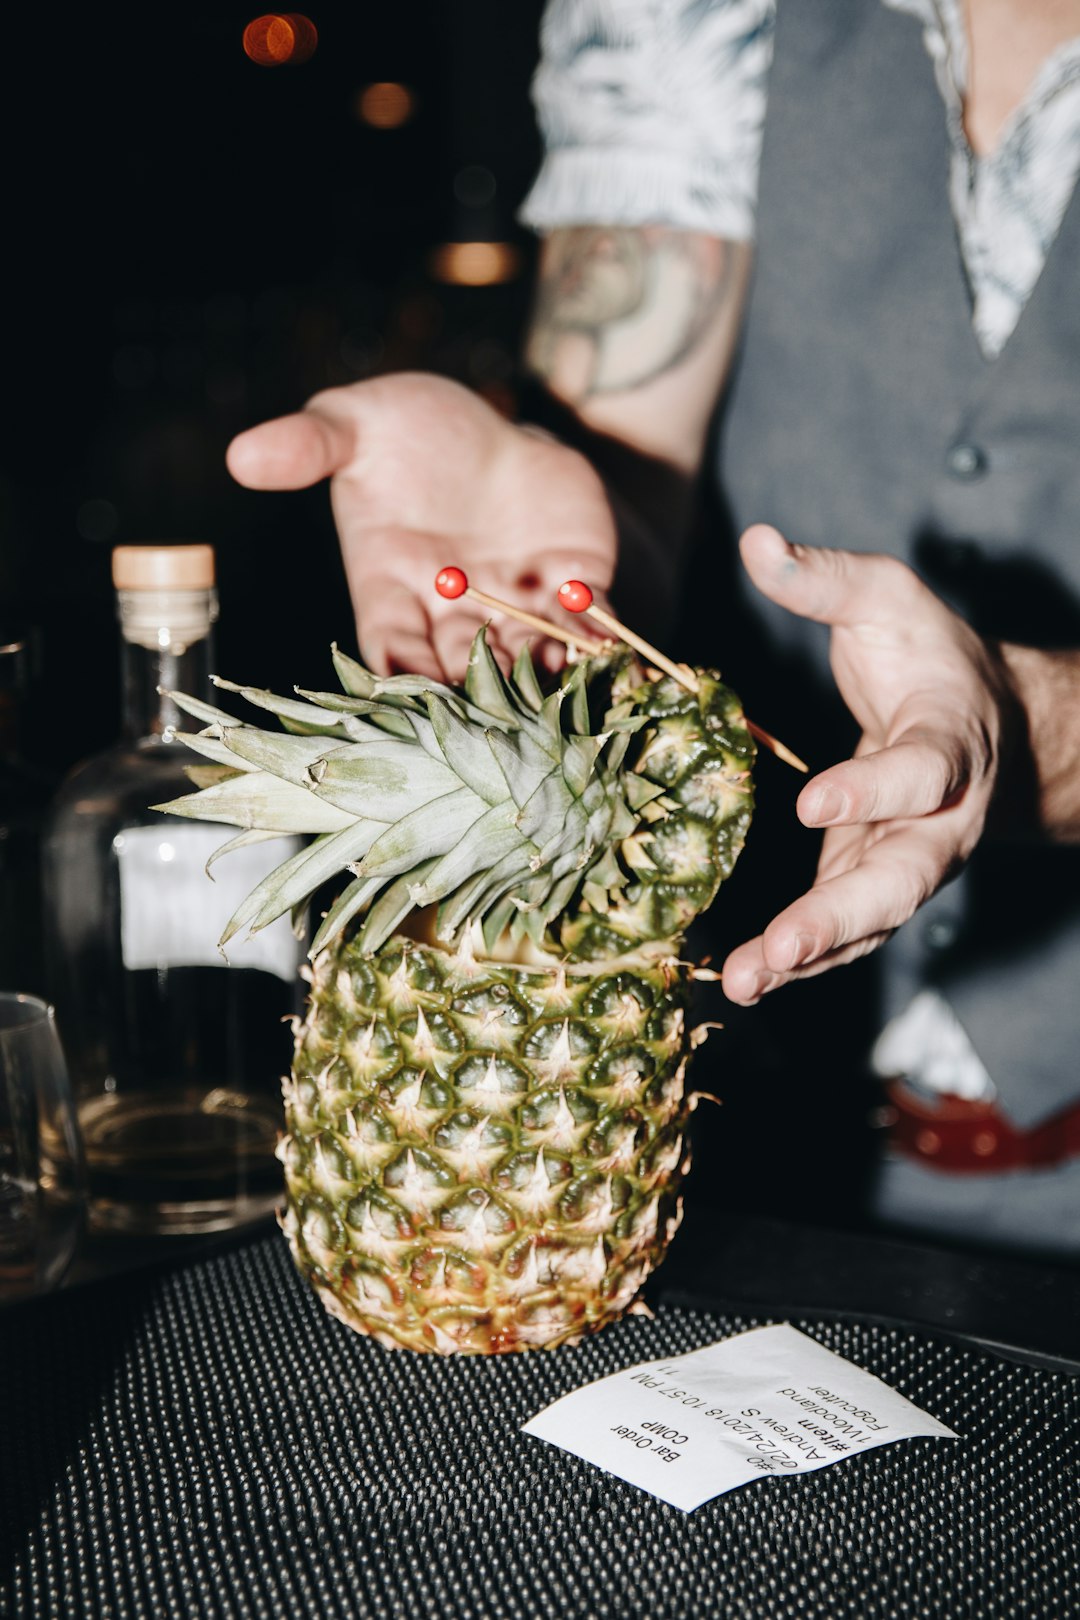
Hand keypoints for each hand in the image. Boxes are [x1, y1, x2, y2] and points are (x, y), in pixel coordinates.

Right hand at [226, 372, 617, 678]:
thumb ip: (309, 443)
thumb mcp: (356, 422)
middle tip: (491, 719)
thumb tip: (241, 454)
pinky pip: (588, 626)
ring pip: (527, 660)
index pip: (389, 648)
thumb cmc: (410, 430)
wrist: (497, 425)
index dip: (401, 675)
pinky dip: (599, 643)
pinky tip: (609, 657)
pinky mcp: (574, 588)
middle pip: (459, 672)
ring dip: (540, 679)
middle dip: (474, 697)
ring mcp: (515, 608)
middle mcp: (451, 616)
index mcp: (389, 589)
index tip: (413, 694)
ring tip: (551, 690)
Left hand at [722, 524, 1020, 1004]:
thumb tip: (756, 540)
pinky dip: (800, 960)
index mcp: (950, 742)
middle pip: (900, 878)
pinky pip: (845, 933)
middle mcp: (939, 819)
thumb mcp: (889, 600)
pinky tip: (745, 978)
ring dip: (811, 956)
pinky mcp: (873, 882)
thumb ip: (827, 579)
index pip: (919, 772)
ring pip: (871, 922)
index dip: (872, 790)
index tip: (814, 802)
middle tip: (781, 947)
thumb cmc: (930, 658)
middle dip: (840, 916)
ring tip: (746, 983)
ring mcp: (909, 861)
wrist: (989, 726)